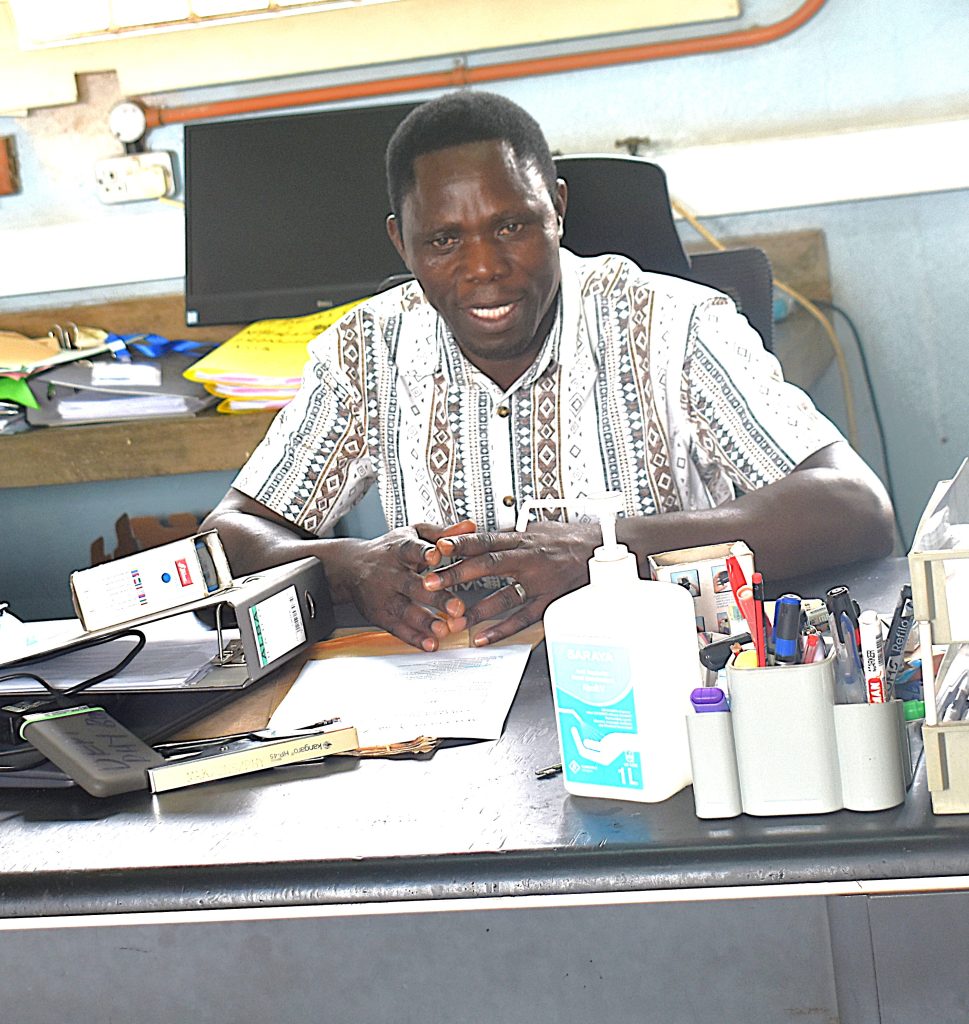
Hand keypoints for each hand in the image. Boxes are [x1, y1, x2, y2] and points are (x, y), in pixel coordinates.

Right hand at [342, 520, 476, 650]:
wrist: (350, 567)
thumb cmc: (389, 549)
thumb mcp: (413, 534)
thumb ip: (443, 533)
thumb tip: (471, 526)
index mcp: (400, 549)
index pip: (411, 549)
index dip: (424, 552)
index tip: (437, 555)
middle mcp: (390, 573)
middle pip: (413, 585)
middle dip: (436, 597)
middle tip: (457, 607)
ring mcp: (384, 596)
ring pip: (405, 610)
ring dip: (425, 622)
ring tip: (444, 630)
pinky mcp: (380, 615)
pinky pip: (398, 629)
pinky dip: (414, 638)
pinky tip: (430, 644)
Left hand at [421, 521, 601, 645]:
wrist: (603, 549)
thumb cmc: (569, 539)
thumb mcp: (538, 529)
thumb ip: (510, 536)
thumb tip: (483, 536)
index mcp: (523, 538)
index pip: (486, 539)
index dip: (461, 542)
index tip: (438, 547)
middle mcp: (529, 558)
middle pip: (487, 565)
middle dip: (456, 575)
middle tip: (429, 584)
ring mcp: (540, 581)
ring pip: (503, 596)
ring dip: (475, 609)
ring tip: (451, 620)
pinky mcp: (550, 601)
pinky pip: (523, 618)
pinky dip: (501, 629)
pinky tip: (482, 637)